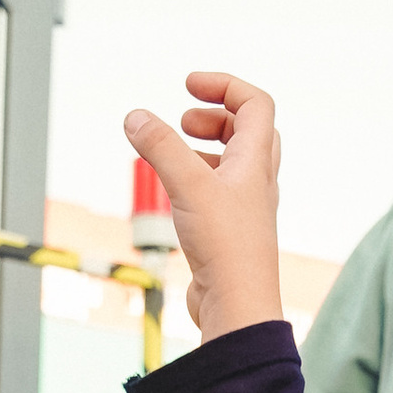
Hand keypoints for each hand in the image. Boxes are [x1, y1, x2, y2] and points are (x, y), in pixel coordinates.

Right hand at [125, 73, 284, 340]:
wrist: (237, 307)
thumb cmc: (226, 249)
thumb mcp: (187, 185)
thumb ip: (160, 147)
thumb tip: (136, 117)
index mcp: (256, 162)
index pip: (255, 103)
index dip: (224, 85)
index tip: (189, 86)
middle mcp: (257, 183)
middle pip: (247, 132)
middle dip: (215, 117)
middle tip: (184, 123)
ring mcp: (246, 209)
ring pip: (232, 165)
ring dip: (204, 149)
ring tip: (172, 155)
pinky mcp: (230, 234)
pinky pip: (218, 194)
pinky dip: (197, 181)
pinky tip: (174, 194)